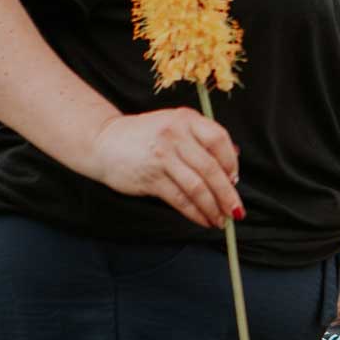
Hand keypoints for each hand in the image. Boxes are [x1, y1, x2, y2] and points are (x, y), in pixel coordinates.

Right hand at [86, 108, 241, 229]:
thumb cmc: (146, 136)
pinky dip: (195, 213)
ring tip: (221, 220)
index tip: (234, 180)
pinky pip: (180, 199)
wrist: (104, 141)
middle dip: (227, 194)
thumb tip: (234, 158)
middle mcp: (176, 135)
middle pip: (211, 168)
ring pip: (197, 187)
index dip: (231, 162)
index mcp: (186, 119)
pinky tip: (204, 220)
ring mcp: (163, 156)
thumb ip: (201, 138)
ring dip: (213, 208)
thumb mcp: (174, 125)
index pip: (219, 139)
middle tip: (236, 211)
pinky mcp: (151, 177)